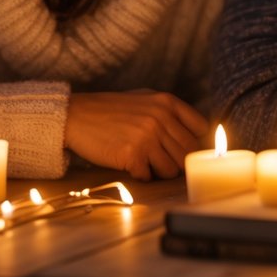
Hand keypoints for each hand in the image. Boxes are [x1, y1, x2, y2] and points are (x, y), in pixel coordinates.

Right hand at [64, 89, 208, 179]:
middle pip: (188, 153)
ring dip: (160, 171)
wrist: (76, 116)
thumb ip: (169, 112)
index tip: (181, 148)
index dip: (193, 142)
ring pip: (172, 169)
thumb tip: (196, 133)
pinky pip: (149, 177)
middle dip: (176, 160)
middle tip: (160, 160)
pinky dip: (141, 175)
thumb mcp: (145, 99)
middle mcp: (161, 118)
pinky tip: (131, 165)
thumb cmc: (111, 110)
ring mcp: (148, 137)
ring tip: (145, 163)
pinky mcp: (133, 155)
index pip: (200, 129)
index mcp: (167, 102)